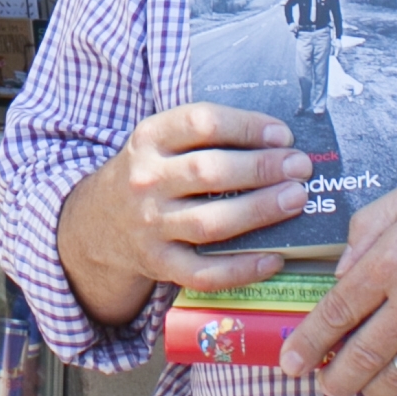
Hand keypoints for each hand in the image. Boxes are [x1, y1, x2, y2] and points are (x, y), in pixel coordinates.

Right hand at [54, 104, 314, 325]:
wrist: (97, 223)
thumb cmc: (150, 174)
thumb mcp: (161, 141)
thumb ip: (206, 135)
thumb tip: (277, 140)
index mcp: (149, 139)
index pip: (200, 123)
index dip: (246, 126)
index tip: (283, 134)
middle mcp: (146, 181)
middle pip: (209, 172)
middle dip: (261, 169)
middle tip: (300, 167)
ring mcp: (150, 226)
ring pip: (210, 222)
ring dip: (259, 211)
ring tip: (296, 200)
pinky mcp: (158, 264)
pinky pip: (205, 272)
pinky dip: (242, 269)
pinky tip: (275, 258)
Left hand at [275, 169, 396, 395]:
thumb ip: (366, 229)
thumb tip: (340, 271)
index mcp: (391, 259)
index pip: (335, 313)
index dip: (308, 343)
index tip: (292, 362)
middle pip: (358, 357)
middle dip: (334, 380)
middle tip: (326, 387)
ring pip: (394, 381)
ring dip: (373, 390)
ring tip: (366, 387)